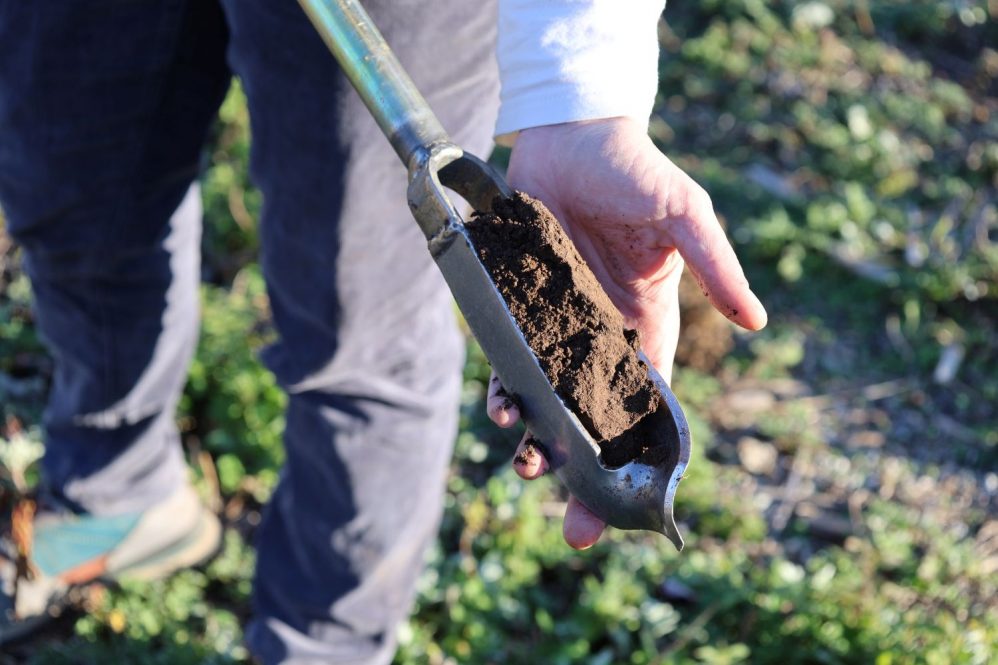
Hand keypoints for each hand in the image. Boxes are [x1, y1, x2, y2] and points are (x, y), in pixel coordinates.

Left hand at [486, 117, 766, 548]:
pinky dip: (504, 387)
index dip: (639, 460)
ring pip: (544, 400)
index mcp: (647, 327)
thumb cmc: (636, 171)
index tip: (631, 511)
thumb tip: (757, 322)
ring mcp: (553, 327)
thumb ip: (713, 266)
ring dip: (537, 438)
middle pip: (591, 420)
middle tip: (573, 527)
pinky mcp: (514, 307)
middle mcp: (598, 338)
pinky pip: (507, 359)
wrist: (570, 135)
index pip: (646, 408)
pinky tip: (500, 406)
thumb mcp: (685, 215)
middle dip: (582, 474)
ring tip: (525, 463)